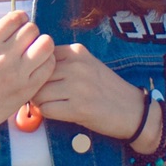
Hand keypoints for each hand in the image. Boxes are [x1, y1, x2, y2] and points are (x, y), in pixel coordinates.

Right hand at [0, 10, 55, 136]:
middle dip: (30, 32)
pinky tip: (38, 66)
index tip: (19, 24)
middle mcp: (4, 56)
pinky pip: (48, 67)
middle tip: (26, 41)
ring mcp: (18, 73)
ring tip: (35, 52)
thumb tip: (6, 33)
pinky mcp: (27, 89)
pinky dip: (46, 62)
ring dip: (42, 44)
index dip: (19, 18)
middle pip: (32, 29)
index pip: (15, 18)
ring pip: (46, 44)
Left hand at [33, 44, 150, 145]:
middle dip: (37, 88)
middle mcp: (76, 66)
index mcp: (76, 52)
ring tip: (52, 104)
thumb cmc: (107, 88)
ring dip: (40, 102)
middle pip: (37, 75)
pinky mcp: (78, 108)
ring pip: (38, 94)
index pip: (41, 57)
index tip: (44, 80)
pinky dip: (47, 114)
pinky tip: (59, 113)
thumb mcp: (87, 64)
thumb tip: (31, 69)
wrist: (133, 110)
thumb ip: (63, 62)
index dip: (38, 71)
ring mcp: (77, 87)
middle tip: (44, 96)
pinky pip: (46, 110)